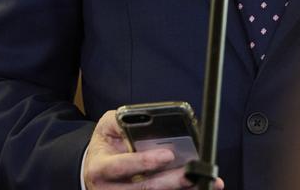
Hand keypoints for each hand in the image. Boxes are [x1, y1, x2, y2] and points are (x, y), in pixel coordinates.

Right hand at [83, 111, 222, 189]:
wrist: (95, 167)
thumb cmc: (106, 144)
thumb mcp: (106, 127)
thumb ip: (121, 121)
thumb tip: (144, 118)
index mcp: (100, 168)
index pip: (121, 166)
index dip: (144, 162)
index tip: (168, 154)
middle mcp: (110, 188)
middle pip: (143, 188)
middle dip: (170, 180)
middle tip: (191, 172)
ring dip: (180, 189)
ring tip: (204, 181)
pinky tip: (198, 185)